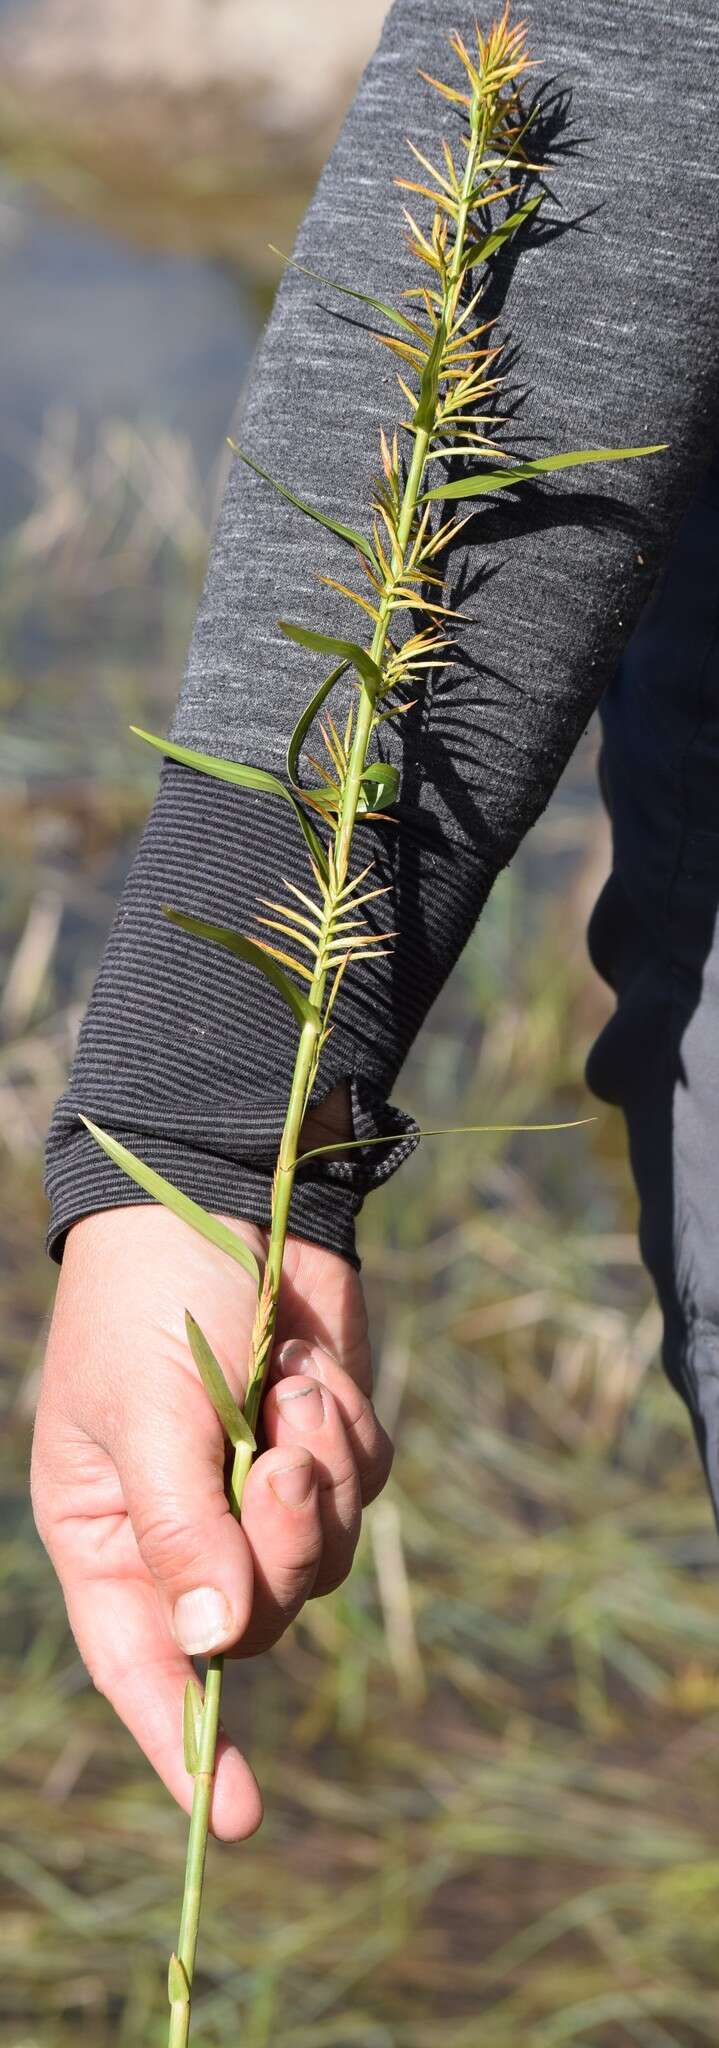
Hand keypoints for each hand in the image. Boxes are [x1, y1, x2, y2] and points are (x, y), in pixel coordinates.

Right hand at [31, 1203, 391, 1839]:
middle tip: (281, 1466)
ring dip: (322, 1475)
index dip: (186, 1744)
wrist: (226, 1188)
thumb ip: (181, 1533)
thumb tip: (215, 1650)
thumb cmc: (151, 1298)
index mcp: (109, 1533)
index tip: (235, 1817)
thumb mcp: (147, 1415)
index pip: (146, 1664)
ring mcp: (258, 1488)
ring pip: (324, 1556)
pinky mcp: (322, 1446)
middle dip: (283, 1547)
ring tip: (292, 1392)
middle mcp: (186, 1527)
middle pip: (258, 1615)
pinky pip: (363, 1487)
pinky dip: (349, 1433)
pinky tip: (313, 1370)